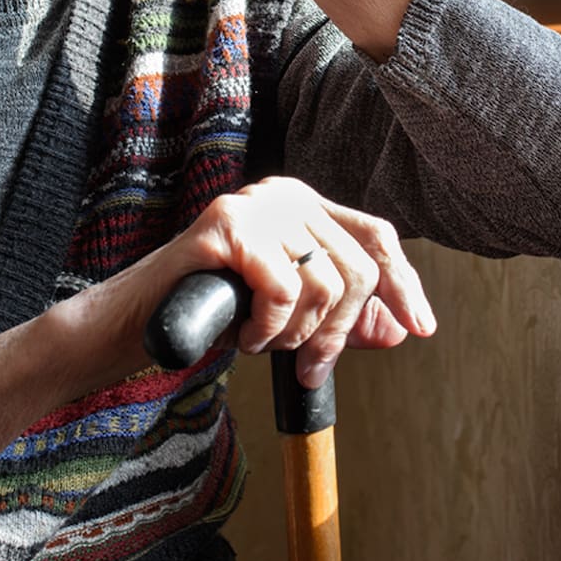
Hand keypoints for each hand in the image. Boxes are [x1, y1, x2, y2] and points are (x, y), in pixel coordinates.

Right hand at [147, 176, 435, 386]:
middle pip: (356, 268)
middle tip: (304, 364)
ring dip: (294, 335)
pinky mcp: (228, 225)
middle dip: (336, 333)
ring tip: (259, 340)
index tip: (420, 328)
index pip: (377, 237)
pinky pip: (282, 290)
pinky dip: (268, 328)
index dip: (405, 285)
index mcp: (304, 206)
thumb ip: (339, 318)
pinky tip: (242, 334)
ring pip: (322, 284)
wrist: (140, 320)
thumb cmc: (211, 314)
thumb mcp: (288, 317)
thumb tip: (399, 329)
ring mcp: (255, 205)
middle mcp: (284, 195)